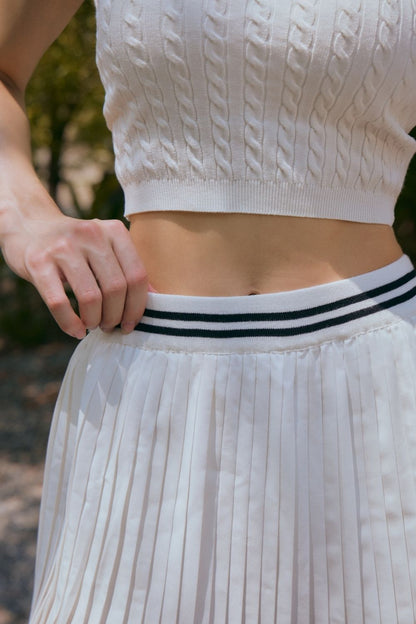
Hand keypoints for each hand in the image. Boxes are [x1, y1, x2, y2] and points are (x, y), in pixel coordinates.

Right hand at [1, 213, 147, 338]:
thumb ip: (127, 267)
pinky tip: (75, 330)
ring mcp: (63, 246)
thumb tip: (156, 298)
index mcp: (113, 231)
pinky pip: (59, 302)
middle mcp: (91, 234)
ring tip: (92, 325)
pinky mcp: (38, 261)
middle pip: (116, 288)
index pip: (137, 276)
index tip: (131, 324)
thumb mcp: (104, 246)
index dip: (137, 306)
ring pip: (91, 297)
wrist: (29, 226)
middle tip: (109, 326)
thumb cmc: (75, 247)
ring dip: (94, 320)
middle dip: (116, 316)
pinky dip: (70, 323)